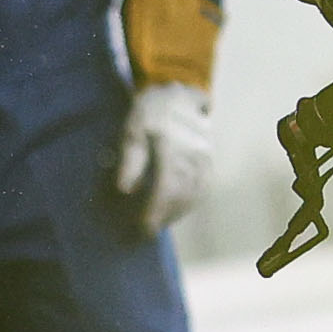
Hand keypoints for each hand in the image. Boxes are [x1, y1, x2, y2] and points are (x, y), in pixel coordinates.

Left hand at [110, 81, 213, 232]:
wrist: (178, 96)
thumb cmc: (149, 112)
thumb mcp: (132, 128)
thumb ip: (129, 159)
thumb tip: (124, 188)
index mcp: (174, 146)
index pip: (166, 188)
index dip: (153, 212)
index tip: (141, 230)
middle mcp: (195, 157)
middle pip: (179, 198)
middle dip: (160, 219)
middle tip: (139, 235)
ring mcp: (205, 162)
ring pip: (191, 198)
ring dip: (172, 216)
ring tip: (151, 227)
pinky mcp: (208, 167)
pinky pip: (199, 193)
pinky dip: (183, 206)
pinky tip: (168, 214)